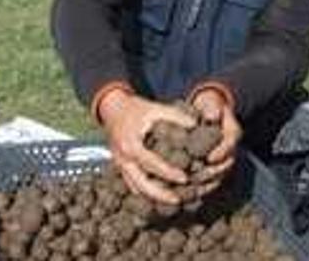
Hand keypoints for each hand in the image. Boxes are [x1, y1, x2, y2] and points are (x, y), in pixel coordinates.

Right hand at [99, 89, 196, 203]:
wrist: (112, 109)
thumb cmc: (135, 108)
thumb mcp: (155, 108)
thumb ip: (175, 116)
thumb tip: (195, 125)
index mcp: (131, 146)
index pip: (152, 164)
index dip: (169, 173)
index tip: (185, 179)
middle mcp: (124, 159)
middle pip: (140, 185)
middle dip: (160, 195)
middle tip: (179, 200)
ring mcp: (120, 165)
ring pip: (135, 189)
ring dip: (153, 197)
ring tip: (172, 201)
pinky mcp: (121, 167)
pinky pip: (132, 185)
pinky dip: (145, 192)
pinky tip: (159, 195)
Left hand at [190, 88, 241, 195]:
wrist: (205, 116)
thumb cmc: (207, 108)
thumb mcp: (211, 104)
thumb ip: (212, 107)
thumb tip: (212, 115)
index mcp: (232, 133)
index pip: (231, 144)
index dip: (222, 153)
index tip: (209, 158)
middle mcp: (230, 150)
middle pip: (225, 166)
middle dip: (212, 173)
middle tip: (196, 177)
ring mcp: (222, 162)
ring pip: (218, 178)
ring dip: (205, 185)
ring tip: (191, 189)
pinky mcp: (214, 170)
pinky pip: (209, 184)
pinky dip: (199, 190)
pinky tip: (186, 194)